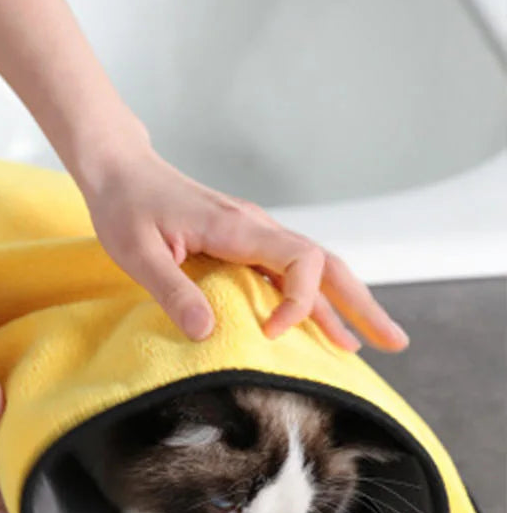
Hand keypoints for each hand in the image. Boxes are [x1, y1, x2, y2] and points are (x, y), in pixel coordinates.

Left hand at [80, 145, 408, 352]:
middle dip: (359, 304)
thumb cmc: (125, 206)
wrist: (120, 170)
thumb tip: (207, 334)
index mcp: (236, 228)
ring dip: (344, 303)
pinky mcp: (241, 241)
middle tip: (393, 341)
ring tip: (369, 342)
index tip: (271, 333)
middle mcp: (254, 228)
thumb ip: (172, 291)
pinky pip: (288, 270)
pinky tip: (320, 322)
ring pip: (314, 268)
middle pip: (325, 264)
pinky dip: (311, 298)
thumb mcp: (136, 254)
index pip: (301, 261)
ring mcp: (251, 234)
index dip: (300, 302)